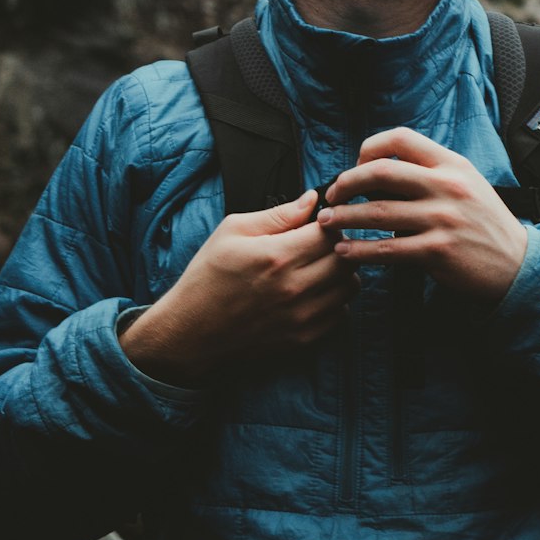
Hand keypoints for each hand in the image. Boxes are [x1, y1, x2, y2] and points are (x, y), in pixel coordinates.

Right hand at [119, 190, 357, 384]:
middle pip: (345, 258)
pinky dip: (335, 299)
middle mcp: (294, 287)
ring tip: (320, 267)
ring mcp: (300, 317)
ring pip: (349, 286)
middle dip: (339, 245)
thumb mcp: (232, 231)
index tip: (318, 223)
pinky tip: (315, 292)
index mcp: (276, 255)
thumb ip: (278, 214)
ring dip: (341, 272)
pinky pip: (340, 314)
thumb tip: (311, 199)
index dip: (328, 223)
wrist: (190, 333)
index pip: (329, 232)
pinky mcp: (302, 339)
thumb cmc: (207, 277)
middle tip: (321, 244)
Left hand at [317, 127, 527, 300]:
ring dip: (344, 217)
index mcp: (451, 164)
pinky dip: (360, 250)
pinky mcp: (437, 251)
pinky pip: (387, 249)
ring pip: (377, 212)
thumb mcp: (465, 183)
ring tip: (327, 222)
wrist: (517, 264)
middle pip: (381, 172)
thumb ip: (430, 173)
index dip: (369, 148)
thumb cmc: (484, 223)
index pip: (400, 138)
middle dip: (347, 182)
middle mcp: (446, 186)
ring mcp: (442, 218)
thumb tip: (381, 173)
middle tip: (331, 194)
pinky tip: (345, 251)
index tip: (355, 166)